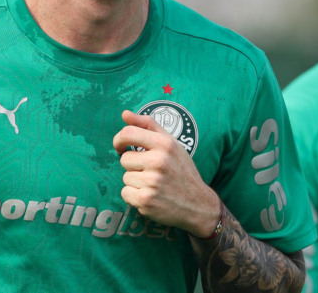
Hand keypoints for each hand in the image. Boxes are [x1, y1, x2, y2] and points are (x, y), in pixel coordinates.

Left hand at [112, 110, 219, 236]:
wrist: (198, 204)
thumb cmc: (183, 171)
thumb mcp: (172, 144)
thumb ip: (148, 126)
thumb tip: (124, 114)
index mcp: (165, 144)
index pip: (128, 133)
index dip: (119, 140)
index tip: (121, 146)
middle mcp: (158, 161)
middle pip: (124, 159)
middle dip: (134, 165)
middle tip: (151, 172)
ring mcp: (152, 182)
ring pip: (125, 177)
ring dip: (135, 182)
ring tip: (154, 184)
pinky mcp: (146, 200)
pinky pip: (125, 193)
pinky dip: (134, 196)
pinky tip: (151, 195)